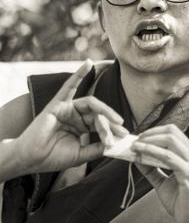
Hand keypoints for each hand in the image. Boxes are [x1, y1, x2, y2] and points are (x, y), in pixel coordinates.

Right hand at [14, 60, 127, 174]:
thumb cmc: (53, 157)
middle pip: (98, 114)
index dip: (112, 130)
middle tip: (122, 131)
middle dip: (111, 122)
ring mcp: (67, 108)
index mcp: (80, 126)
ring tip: (117, 120)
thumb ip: (96, 148)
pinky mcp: (58, 104)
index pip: (100, 124)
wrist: (32, 159)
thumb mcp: (81, 154)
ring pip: (91, 104)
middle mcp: (75, 115)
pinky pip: (69, 86)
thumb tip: (114, 144)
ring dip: (105, 110)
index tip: (123, 138)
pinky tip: (88, 63)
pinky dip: (79, 74)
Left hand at [132, 124, 188, 222]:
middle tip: (136, 140)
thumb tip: (135, 157)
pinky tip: (141, 154)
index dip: (155, 131)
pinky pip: (169, 158)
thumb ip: (151, 170)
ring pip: (170, 141)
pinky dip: (152, 152)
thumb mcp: (163, 183)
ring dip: (150, 141)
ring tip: (135, 145)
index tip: (140, 137)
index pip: (174, 133)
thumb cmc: (184, 203)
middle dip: (151, 133)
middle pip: (172, 132)